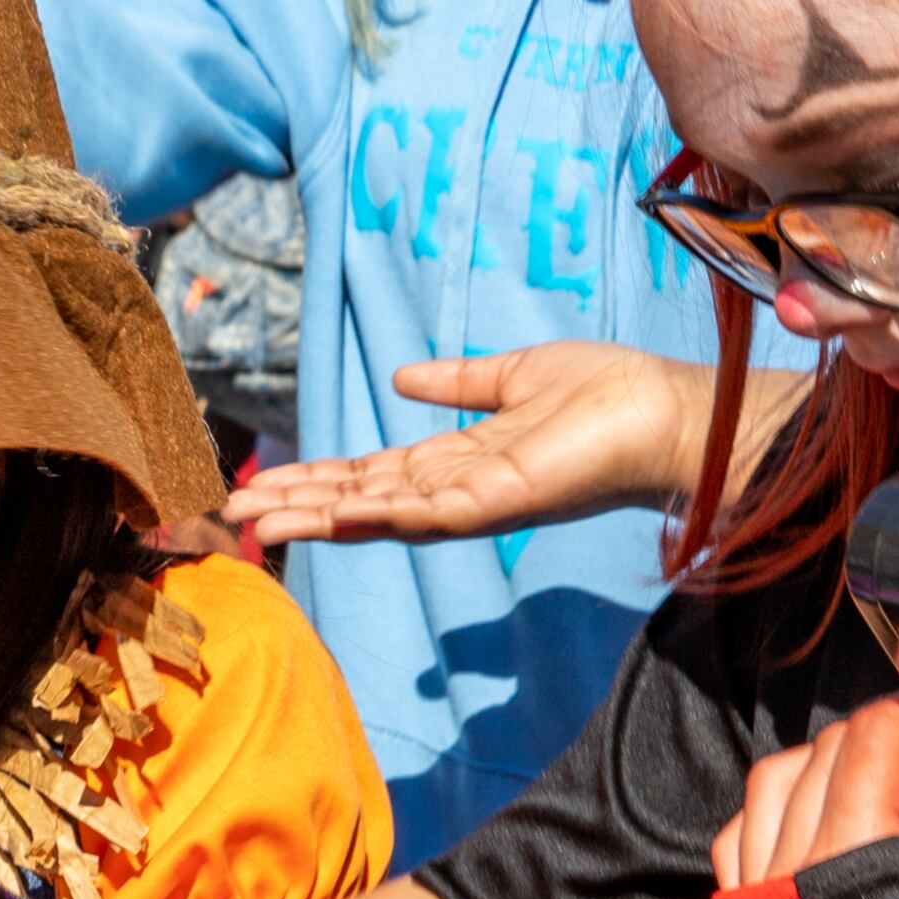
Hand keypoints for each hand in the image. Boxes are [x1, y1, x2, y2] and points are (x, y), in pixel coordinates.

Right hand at [228, 345, 741, 547]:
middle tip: (231, 514)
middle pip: (358, 500)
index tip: (261, 482)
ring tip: (258, 523)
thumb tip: (403, 376)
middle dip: (295, 505)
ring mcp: (473, 501)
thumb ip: (458, 382)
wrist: (667, 411)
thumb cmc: (606, 392)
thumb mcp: (514, 376)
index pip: (368, 473)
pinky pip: (428, 515)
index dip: (313, 477)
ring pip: (378, 514)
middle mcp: (454, 488)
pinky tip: (332, 515)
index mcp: (454, 459)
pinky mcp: (500, 503)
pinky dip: (378, 516)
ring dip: (316, 518)